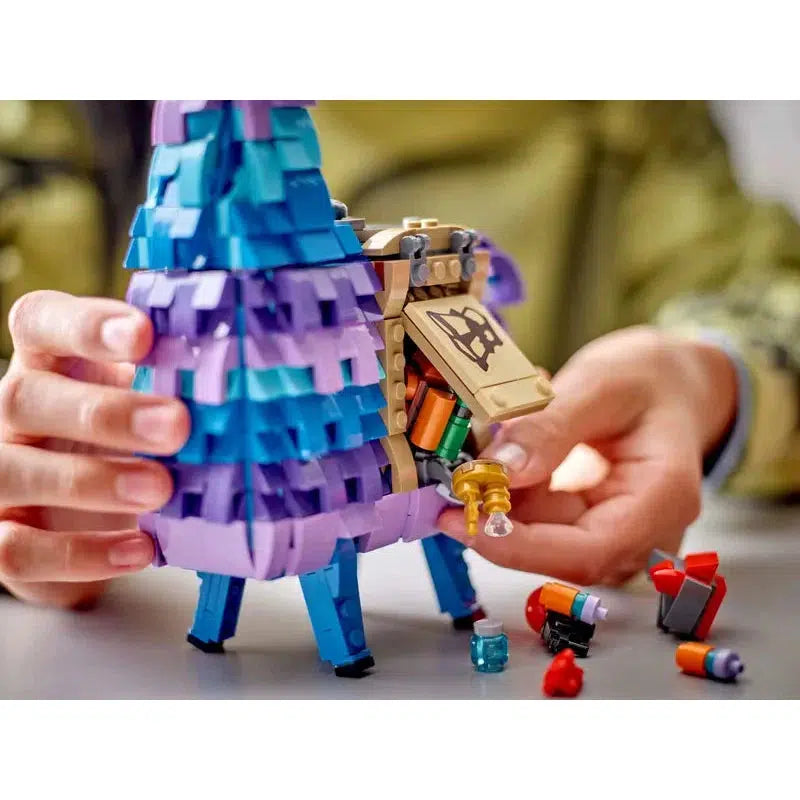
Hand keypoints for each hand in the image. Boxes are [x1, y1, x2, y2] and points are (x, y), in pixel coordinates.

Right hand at [0, 291, 188, 607]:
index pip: (42, 321)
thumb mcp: (145, 396)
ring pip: (14, 470)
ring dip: (92, 481)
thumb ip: (172, 379)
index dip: (86, 325)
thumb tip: (244, 376)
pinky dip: (83, 552)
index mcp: (48, 361)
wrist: (77, 514)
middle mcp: (12, 412)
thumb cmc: (122, 436)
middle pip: (26, 397)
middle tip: (177, 427)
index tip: (143, 336)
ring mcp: (0, 473)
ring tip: (161, 489)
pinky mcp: (4, 539)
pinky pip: (20, 549)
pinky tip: (140, 547)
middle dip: (105, 413)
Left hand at [439, 326, 737, 585]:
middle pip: (561, 553)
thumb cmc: (651, 378)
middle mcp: (645, 529)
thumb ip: (552, 426)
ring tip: (485, 445)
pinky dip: (514, 490)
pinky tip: (509, 448)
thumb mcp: (601, 384)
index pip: (589, 551)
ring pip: (544, 538)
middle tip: (454, 481)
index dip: (520, 547)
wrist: (673, 384)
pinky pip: (542, 521)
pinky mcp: (592, 523)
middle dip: (500, 521)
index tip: (464, 520)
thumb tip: (500, 470)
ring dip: (502, 501)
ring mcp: (619, 530)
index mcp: (663, 498)